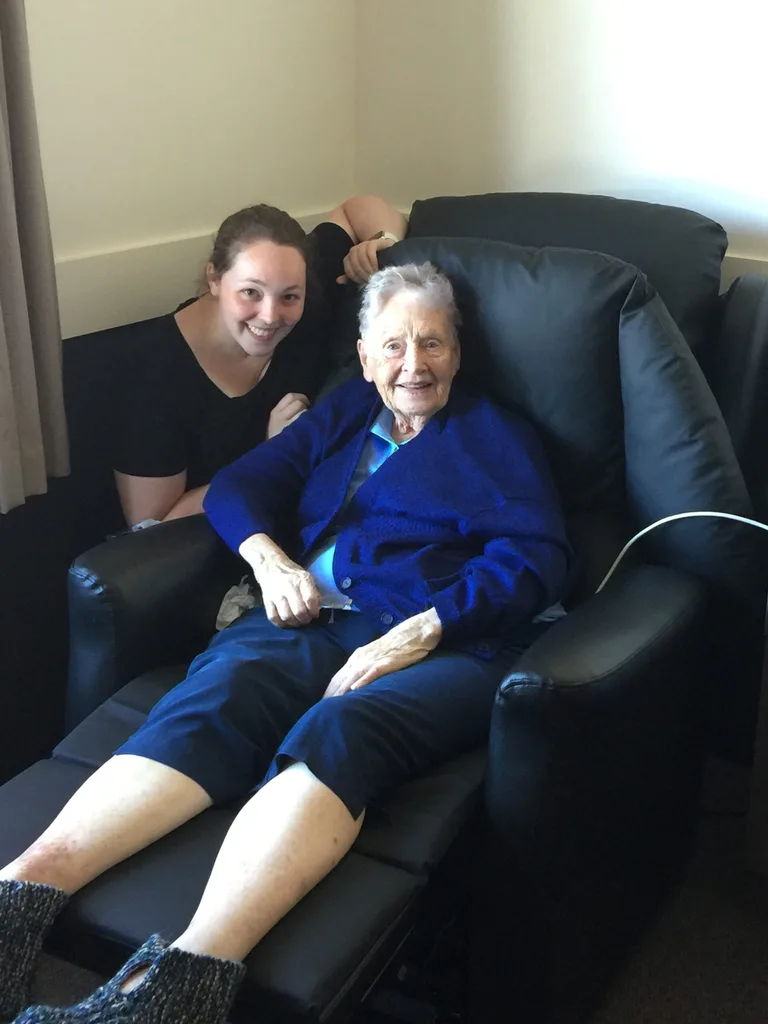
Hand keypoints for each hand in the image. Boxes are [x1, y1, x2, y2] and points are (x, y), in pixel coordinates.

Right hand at [239, 534, 320, 627]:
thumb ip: (313, 591)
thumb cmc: (291, 572)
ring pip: (286, 616)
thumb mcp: (306, 577)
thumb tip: (317, 608)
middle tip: (306, 620)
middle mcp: (288, 586)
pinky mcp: (266, 600)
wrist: (270, 565)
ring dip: (294, 623)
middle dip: (305, 620)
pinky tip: (286, 622)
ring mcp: (276, 594)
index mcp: (301, 579)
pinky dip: (281, 624)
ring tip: (297, 622)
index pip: (310, 599)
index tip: (314, 614)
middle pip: (299, 611)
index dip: (314, 611)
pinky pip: (273, 617)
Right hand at [267, 393, 308, 438]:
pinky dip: (310, 423)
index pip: (289, 396)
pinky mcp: (293, 432)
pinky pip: (305, 421)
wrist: (274, 456)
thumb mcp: (276, 423)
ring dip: (308, 415)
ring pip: (303, 410)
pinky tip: (308, 429)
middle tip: (308, 413)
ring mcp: (286, 424)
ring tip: (307, 422)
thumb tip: (303, 403)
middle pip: (297, 401)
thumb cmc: (277, 439)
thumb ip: (286, 412)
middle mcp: (279, 416)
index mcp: (275, 412)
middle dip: (306, 405)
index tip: (305, 404)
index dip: (300, 397)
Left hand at [324, 608, 441, 696]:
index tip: (320, 704)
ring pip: (352, 677)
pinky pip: (372, 672)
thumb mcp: (374, 657)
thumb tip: (353, 684)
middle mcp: (360, 658)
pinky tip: (356, 689)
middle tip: (320, 710)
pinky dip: (363, 681)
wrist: (411, 634)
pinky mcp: (386, 663)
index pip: (338, 677)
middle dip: (330, 695)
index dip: (329, 691)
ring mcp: (372, 660)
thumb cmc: (394, 647)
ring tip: (332, 705)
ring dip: (341, 691)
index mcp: (357, 657)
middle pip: (341, 678)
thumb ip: (363, 668)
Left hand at [336, 236, 397, 283]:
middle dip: (361, 272)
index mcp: (350, 257)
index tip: (362, 282)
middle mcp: (355, 249)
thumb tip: (338, 281)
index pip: (347, 267)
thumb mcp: (363, 273)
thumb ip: (351, 276)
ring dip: (367, 267)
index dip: (354, 276)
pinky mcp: (374, 242)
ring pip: (360, 256)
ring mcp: (364, 244)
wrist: (389, 255)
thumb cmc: (375, 266)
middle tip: (369, 279)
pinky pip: (370, 251)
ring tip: (374, 274)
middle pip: (353, 261)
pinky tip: (377, 267)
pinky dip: (372, 260)